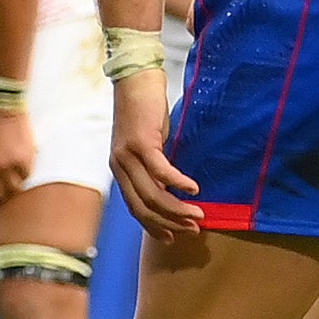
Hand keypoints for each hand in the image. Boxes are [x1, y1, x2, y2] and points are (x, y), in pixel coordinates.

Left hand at [0, 104, 36, 209]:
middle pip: (0, 197)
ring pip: (15, 190)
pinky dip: (25, 173)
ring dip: (16, 187)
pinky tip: (23, 164)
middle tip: (9, 194)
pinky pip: (26, 176)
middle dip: (4, 198)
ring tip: (17, 179)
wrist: (1, 110)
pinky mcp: (22, 160)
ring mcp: (6, 166)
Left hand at [109, 69, 198, 237]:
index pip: (134, 207)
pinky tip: (194, 189)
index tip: (171, 237)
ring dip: (177, 208)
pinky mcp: (141, 143)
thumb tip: (173, 189)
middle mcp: (119, 166)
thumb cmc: (146, 113)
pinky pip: (161, 171)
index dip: (152, 225)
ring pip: (153, 193)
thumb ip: (154, 168)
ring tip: (198, 215)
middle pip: (143, 206)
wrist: (136, 81)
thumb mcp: (149, 146)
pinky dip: (179, 183)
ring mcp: (128, 155)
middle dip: (169, 222)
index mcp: (120, 170)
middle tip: (193, 230)